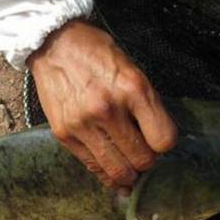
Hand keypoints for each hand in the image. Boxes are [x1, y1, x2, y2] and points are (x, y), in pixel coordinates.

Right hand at [26, 20, 176, 189]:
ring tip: (128, 167)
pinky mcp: (64, 135)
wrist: (54, 45)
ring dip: (127, 174)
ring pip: (117, 171)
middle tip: (143, 154)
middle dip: (147, 162)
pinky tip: (109, 164)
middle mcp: (108, 109)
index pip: (163, 140)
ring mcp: (83, 125)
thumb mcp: (132, 70)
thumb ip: (146, 105)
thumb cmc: (97, 54)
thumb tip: (156, 142)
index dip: (164, 144)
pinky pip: (91, 166)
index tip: (159, 141)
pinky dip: (104, 170)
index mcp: (133, 89)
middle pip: (141, 160)